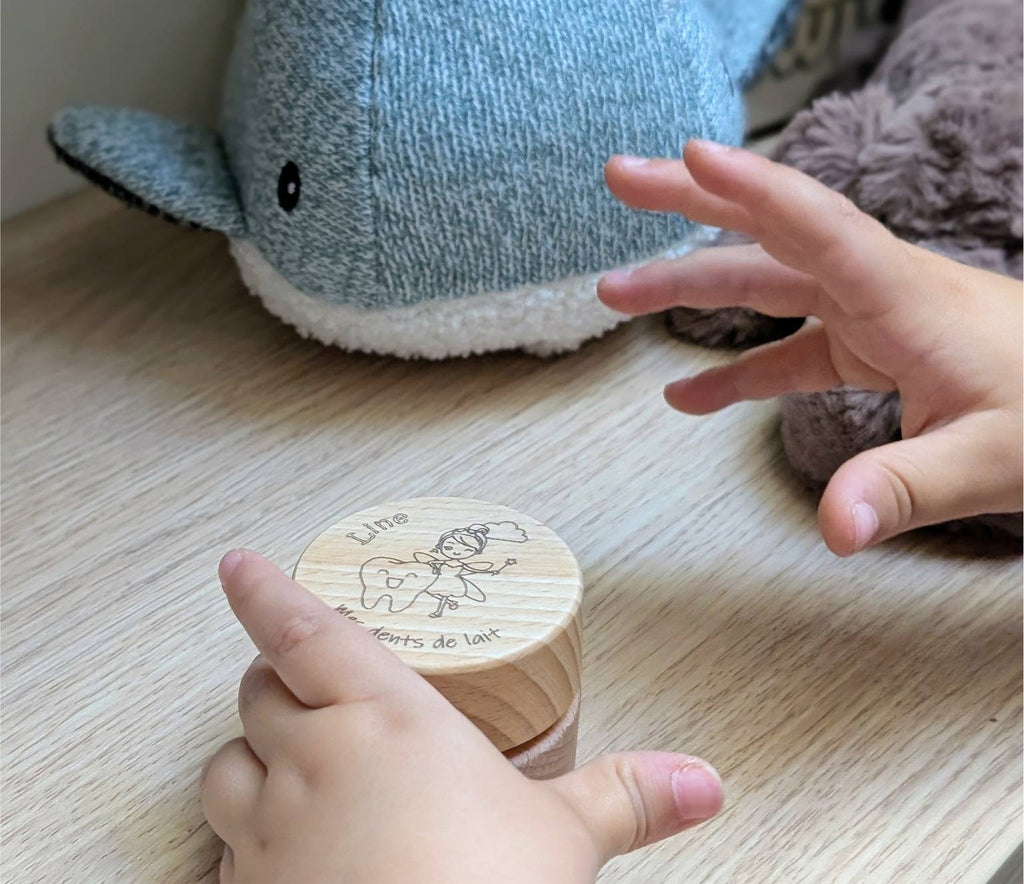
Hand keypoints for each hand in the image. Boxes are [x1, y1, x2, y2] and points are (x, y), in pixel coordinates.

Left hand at [201, 550, 722, 882]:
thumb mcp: (563, 838)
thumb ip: (625, 797)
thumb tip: (699, 782)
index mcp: (385, 720)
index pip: (305, 631)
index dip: (265, 591)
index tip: (239, 564)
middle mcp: (312, 761)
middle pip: (259, 693)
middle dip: (272, 679)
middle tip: (297, 680)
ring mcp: (269, 831)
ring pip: (226, 767)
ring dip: (249, 755)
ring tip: (283, 762)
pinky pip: (224, 847)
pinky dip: (244, 835)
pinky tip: (283, 851)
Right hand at [599, 141, 1022, 554]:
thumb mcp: (988, 462)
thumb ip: (904, 489)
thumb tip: (833, 530)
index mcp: (904, 297)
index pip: (818, 227)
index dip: (750, 189)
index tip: (688, 156)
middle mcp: (879, 290)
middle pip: (772, 232)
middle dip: (692, 202)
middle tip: (623, 180)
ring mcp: (871, 315)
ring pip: (767, 282)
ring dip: (692, 285)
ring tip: (620, 292)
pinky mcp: (870, 346)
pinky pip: (787, 349)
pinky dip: (735, 369)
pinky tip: (688, 396)